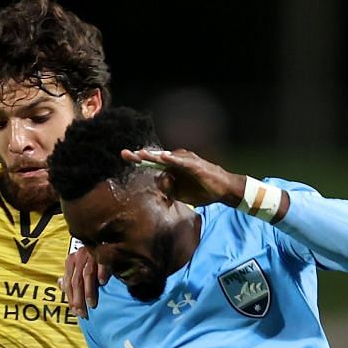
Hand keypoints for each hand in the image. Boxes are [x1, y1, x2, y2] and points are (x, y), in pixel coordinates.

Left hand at [63, 241, 108, 314]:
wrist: (104, 237)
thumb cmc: (90, 255)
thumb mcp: (76, 264)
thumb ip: (69, 275)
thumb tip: (60, 284)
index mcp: (71, 261)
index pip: (68, 283)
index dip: (70, 298)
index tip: (75, 311)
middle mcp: (78, 257)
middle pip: (76, 281)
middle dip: (78, 299)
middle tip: (82, 313)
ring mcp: (90, 254)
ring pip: (86, 275)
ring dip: (89, 291)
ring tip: (91, 304)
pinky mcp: (102, 251)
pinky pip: (101, 262)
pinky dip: (101, 272)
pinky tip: (102, 283)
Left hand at [121, 146, 244, 207]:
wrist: (222, 190)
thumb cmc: (201, 190)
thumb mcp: (179, 194)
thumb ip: (167, 188)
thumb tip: (159, 181)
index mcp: (171, 168)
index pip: (152, 162)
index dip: (139, 160)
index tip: (125, 156)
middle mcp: (177, 161)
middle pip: (155, 157)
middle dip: (141, 156)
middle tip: (125, 153)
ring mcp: (186, 161)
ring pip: (167, 157)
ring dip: (154, 156)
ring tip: (141, 154)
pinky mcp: (195, 165)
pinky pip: (182, 162)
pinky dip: (173, 160)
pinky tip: (164, 158)